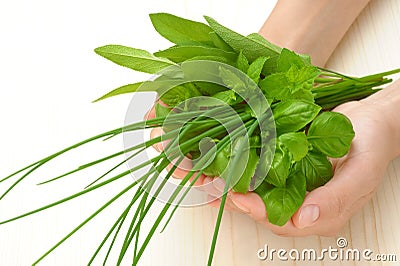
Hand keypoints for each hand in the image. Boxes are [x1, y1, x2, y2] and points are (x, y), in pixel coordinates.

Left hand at [224, 86, 398, 235]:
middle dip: (233, 199)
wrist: (370, 122)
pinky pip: (257, 172)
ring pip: (254, 192)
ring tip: (203, 176)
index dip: (257, 211)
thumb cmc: (370, 146)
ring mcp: (291, 185)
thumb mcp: (360, 174)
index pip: (282, 221)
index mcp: (320, 215)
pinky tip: (218, 163)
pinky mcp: (283, 168)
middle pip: (261, 209)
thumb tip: (304, 220)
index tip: (236, 197)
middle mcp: (301, 204)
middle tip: (209, 185)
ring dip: (229, 185)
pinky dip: (238, 167)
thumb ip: (335, 199)